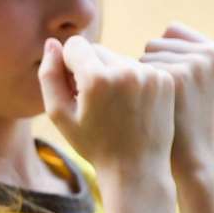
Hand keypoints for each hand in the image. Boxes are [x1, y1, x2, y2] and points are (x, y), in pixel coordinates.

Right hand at [39, 35, 174, 175]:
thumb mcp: (59, 114)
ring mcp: (149, 74)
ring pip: (118, 58)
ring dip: (111, 74)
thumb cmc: (92, 144)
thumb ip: (49, 75)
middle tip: (92, 101)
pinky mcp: (164, 79)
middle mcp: (126, 70)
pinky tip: (130, 106)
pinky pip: (138, 68)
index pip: (75, 45)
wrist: (137, 168)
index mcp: (97, 78)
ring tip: (113, 106)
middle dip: (90, 69)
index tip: (73, 90)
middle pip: (97, 49)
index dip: (68, 66)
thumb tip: (52, 44)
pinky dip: (130, 81)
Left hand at [140, 22, 213, 178]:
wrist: (188, 154)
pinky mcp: (176, 76)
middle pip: (154, 44)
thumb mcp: (196, 79)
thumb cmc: (182, 117)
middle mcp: (210, 54)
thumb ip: (185, 51)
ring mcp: (194, 63)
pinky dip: (136, 86)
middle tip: (169, 99)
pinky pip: (136, 68)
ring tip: (162, 104)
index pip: (171, 31)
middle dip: (152, 69)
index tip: (176, 86)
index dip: (163, 59)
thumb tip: (166, 28)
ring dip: (143, 78)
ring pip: (143, 56)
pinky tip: (152, 106)